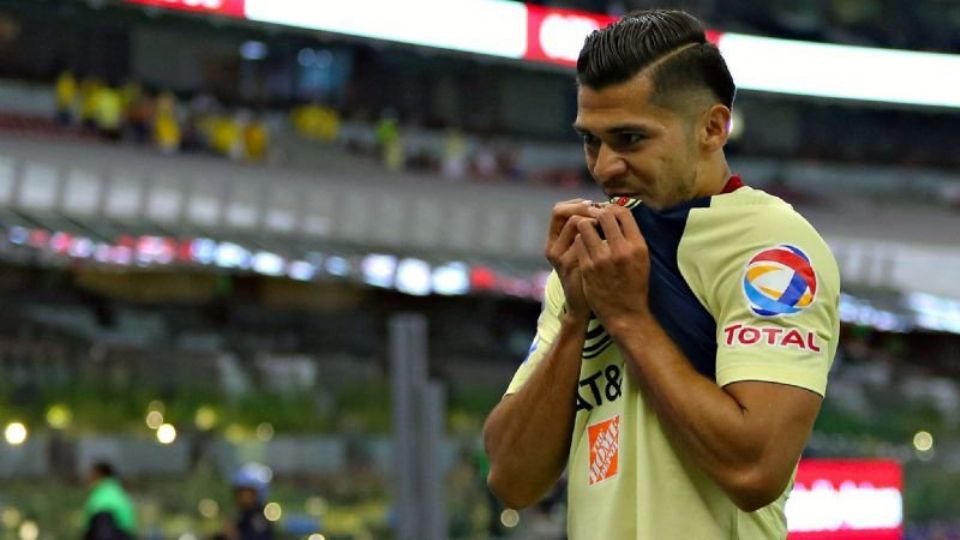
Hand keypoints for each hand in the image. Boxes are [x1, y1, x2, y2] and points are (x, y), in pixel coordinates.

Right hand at [544, 199, 600, 320]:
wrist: (585, 304)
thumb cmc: (585, 275)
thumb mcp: (577, 252)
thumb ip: (582, 232)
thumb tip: (597, 206)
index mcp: (552, 243)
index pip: (558, 211)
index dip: (576, 204)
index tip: (593, 204)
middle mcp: (553, 250)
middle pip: (566, 214)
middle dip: (585, 208)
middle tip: (601, 210)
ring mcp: (563, 259)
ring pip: (577, 225)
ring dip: (594, 221)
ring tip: (606, 224)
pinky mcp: (576, 267)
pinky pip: (588, 241)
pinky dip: (600, 236)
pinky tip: (609, 239)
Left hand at [572, 205, 651, 331]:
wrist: (625, 313)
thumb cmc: (635, 285)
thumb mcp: (642, 259)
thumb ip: (631, 237)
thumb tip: (617, 214)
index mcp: (637, 246)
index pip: (623, 212)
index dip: (612, 208)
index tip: (607, 212)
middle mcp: (620, 249)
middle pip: (603, 215)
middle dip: (596, 213)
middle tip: (593, 217)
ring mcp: (602, 258)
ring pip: (585, 226)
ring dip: (585, 226)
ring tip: (587, 232)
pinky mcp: (586, 267)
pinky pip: (578, 242)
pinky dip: (579, 241)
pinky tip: (583, 246)